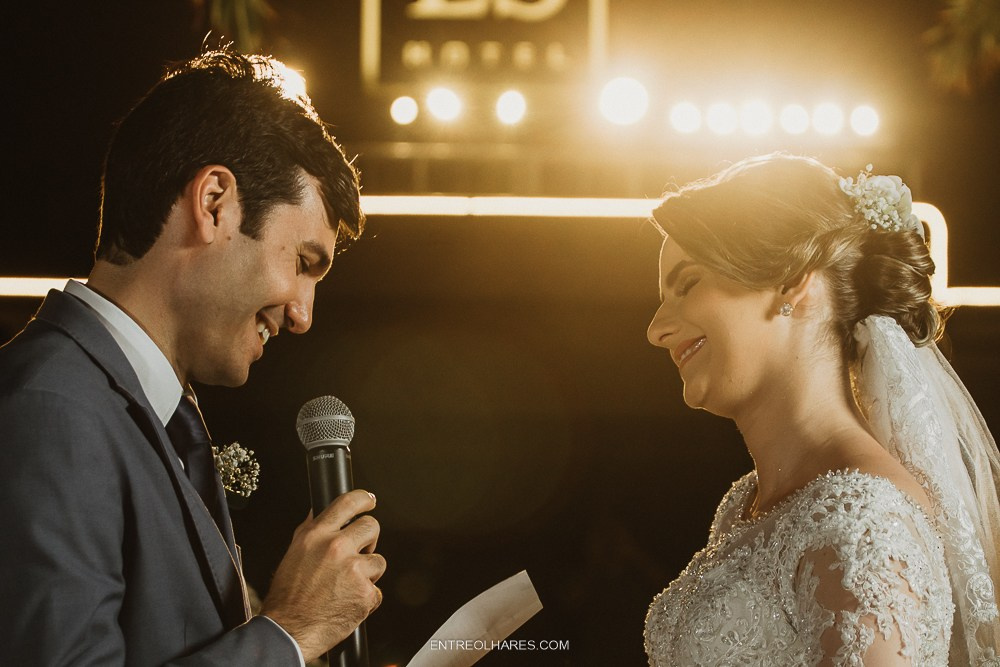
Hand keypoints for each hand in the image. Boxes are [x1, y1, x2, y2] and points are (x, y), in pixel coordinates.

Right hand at [260, 489, 384, 661]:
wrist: (288, 631)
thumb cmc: (287, 597)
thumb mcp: (293, 554)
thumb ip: (309, 531)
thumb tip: (318, 512)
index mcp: (316, 535)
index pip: (348, 503)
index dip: (364, 499)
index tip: (370, 501)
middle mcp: (336, 548)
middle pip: (371, 526)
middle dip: (369, 539)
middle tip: (360, 552)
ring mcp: (354, 570)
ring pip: (378, 560)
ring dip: (368, 573)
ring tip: (347, 585)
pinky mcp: (366, 593)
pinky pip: (377, 589)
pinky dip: (366, 597)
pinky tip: (348, 602)